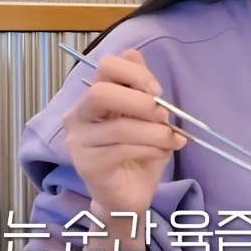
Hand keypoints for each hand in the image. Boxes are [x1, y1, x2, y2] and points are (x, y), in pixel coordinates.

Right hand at [62, 49, 185, 214]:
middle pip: (101, 92)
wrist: (129, 195)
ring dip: (155, 132)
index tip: (157, 91)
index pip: (107, 66)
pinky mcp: (87, 164)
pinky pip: (122, 149)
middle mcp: (79, 115)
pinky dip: (151, 149)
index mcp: (95, 96)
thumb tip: (135, 56)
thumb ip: (141, 88)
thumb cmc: (139, 151)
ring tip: (171, 139)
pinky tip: (162, 153)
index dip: (136, 74)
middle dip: (140, 102)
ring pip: (119, 126)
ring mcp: (79, 141)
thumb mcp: (148, 117)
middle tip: (162, 115)